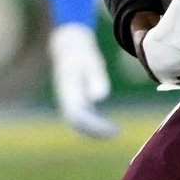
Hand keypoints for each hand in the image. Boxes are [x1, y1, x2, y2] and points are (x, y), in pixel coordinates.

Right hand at [51, 22, 118, 138]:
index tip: (110, 129)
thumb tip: (100, 97)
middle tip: (115, 134)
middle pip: (77, 123)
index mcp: (68, 90)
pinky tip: (106, 126)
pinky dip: (92, 124)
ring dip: (93, 130)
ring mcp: (66, 100)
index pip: (79, 115)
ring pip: (77, 123)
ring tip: (113, 132)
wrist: (68, 45)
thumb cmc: (83, 53)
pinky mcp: (71, 100)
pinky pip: (80, 118)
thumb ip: (96, 78)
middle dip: (94, 131)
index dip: (94, 125)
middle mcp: (65, 98)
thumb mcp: (92, 62)